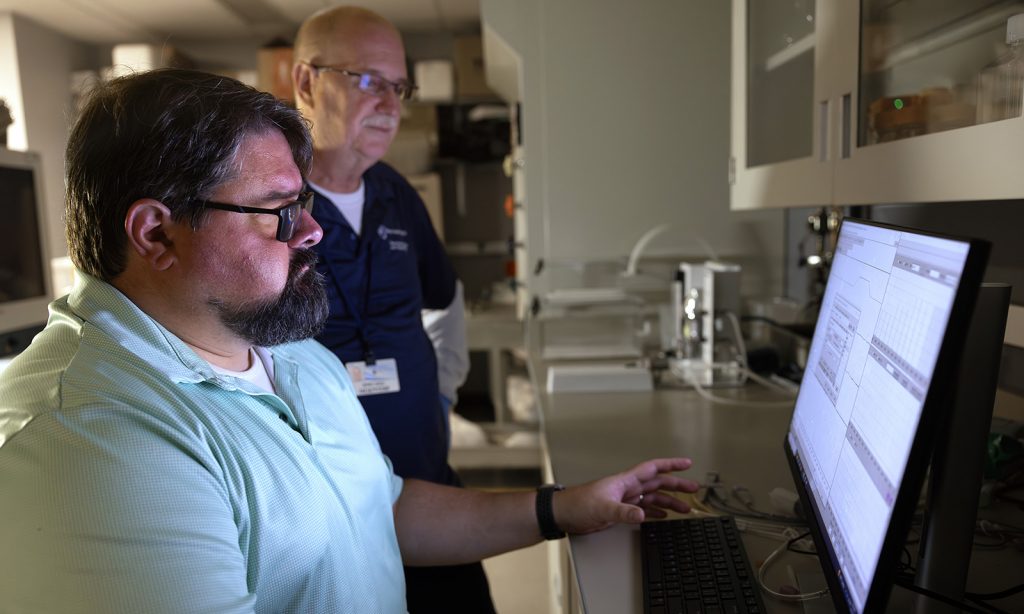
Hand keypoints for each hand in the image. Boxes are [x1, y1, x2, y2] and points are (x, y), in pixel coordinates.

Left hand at [554, 458, 699, 534]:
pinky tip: (663, 516)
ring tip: (685, 508)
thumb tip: (643, 513)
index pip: (653, 468)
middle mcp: (627, 487)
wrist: (563, 513)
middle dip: (677, 485)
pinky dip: (655, 511)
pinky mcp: (620, 510)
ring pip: (653, 497)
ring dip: (669, 502)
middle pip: (657, 483)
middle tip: (694, 489)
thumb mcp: (602, 508)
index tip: (687, 463)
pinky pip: (643, 508)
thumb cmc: (577, 504)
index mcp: (624, 480)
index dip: (671, 464)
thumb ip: (623, 511)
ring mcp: (624, 498)